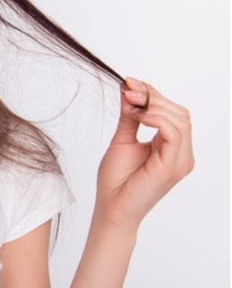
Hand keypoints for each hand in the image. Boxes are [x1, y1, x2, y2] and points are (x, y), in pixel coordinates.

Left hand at [94, 77, 193, 231]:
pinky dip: (158, 119)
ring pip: (181, 120)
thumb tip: (129, 88)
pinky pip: (175, 134)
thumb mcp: (122, 139)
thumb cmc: (116, 180)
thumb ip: (129, 115)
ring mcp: (180, 161)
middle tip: (128, 92)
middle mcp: (181, 153)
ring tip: (132, 106)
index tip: (128, 83)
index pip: (172, 112)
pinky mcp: (172, 166)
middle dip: (153, 97)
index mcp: (172, 147)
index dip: (152, 94)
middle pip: (180, 112)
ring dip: (154, 106)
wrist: (111, 208)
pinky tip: (139, 118)